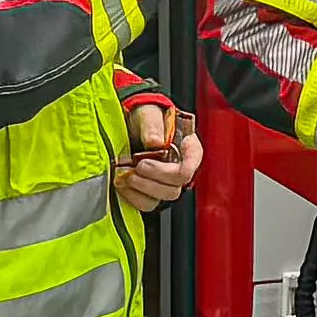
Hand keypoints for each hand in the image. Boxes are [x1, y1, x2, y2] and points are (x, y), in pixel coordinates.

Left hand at [113, 93, 199, 213]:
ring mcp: (165, 183)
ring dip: (141, 188)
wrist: (130, 125)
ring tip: (125, 174)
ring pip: (161, 197)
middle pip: (176, 185)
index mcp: (188, 148)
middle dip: (154, 177)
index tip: (162, 152)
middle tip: (137, 166)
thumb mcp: (149, 113)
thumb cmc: (145, 117)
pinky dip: (132, 196)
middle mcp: (180, 168)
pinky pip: (146, 204)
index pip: (194, 161)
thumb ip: (152, 125)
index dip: (185, 162)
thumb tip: (155, 142)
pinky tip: (122, 183)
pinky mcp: (151, 193)